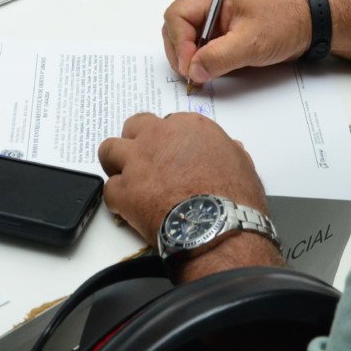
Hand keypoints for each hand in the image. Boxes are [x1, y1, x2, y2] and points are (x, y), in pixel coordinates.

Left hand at [98, 113, 278, 279]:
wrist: (218, 227)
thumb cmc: (235, 198)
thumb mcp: (241, 164)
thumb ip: (228, 151)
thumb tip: (230, 149)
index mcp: (188, 126)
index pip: (167, 123)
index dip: (167, 141)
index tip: (172, 155)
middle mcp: (158, 137)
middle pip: (133, 127)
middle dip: (136, 142)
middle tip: (144, 161)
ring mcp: (138, 163)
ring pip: (109, 150)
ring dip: (115, 163)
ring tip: (125, 178)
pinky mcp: (125, 191)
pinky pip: (109, 189)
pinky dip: (116, 199)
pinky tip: (127, 208)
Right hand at [164, 0, 311, 85]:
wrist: (312, 22)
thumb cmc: (284, 24)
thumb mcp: (251, 43)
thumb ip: (218, 57)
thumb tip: (192, 72)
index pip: (177, 15)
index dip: (178, 42)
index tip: (189, 67)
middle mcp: (210, 0)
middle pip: (177, 24)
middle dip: (180, 50)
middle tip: (191, 74)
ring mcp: (216, 14)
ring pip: (187, 35)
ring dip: (189, 55)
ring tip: (199, 74)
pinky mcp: (224, 28)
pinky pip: (202, 42)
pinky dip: (201, 57)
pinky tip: (209, 70)